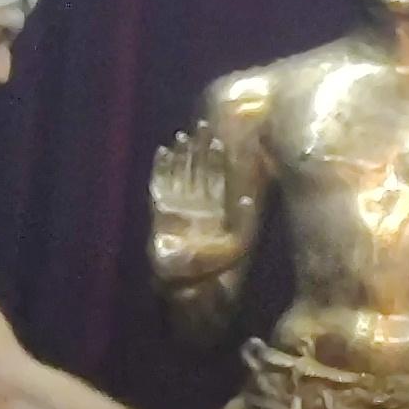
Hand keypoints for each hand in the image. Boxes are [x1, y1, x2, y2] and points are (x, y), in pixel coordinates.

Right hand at [149, 123, 241, 284]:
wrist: (183, 283)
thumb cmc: (213, 267)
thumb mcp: (239, 245)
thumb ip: (244, 220)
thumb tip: (248, 196)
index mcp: (218, 209)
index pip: (218, 176)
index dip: (219, 158)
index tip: (221, 138)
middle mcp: (198, 204)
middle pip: (199, 169)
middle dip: (201, 148)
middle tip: (202, 125)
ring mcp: (178, 206)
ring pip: (180, 173)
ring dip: (182, 155)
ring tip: (182, 135)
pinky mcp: (160, 212)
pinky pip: (159, 185)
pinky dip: (161, 168)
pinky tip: (163, 152)